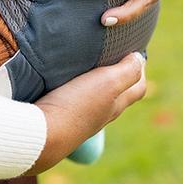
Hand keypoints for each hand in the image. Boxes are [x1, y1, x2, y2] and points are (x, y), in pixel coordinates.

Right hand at [28, 52, 145, 172]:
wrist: (42, 134)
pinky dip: (79, 85)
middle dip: (122, 72)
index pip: (138, 88)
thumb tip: (139, 59)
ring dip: (99, 79)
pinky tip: (67, 77)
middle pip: (120, 93)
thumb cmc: (77, 106)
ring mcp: (82, 117)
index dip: (140, 69)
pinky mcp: (62, 115)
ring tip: (90, 59)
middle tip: (114, 51)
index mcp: (116, 105)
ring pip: (97, 96)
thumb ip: (127, 72)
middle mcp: (102, 113)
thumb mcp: (108, 84)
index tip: (134, 50)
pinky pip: (78, 99)